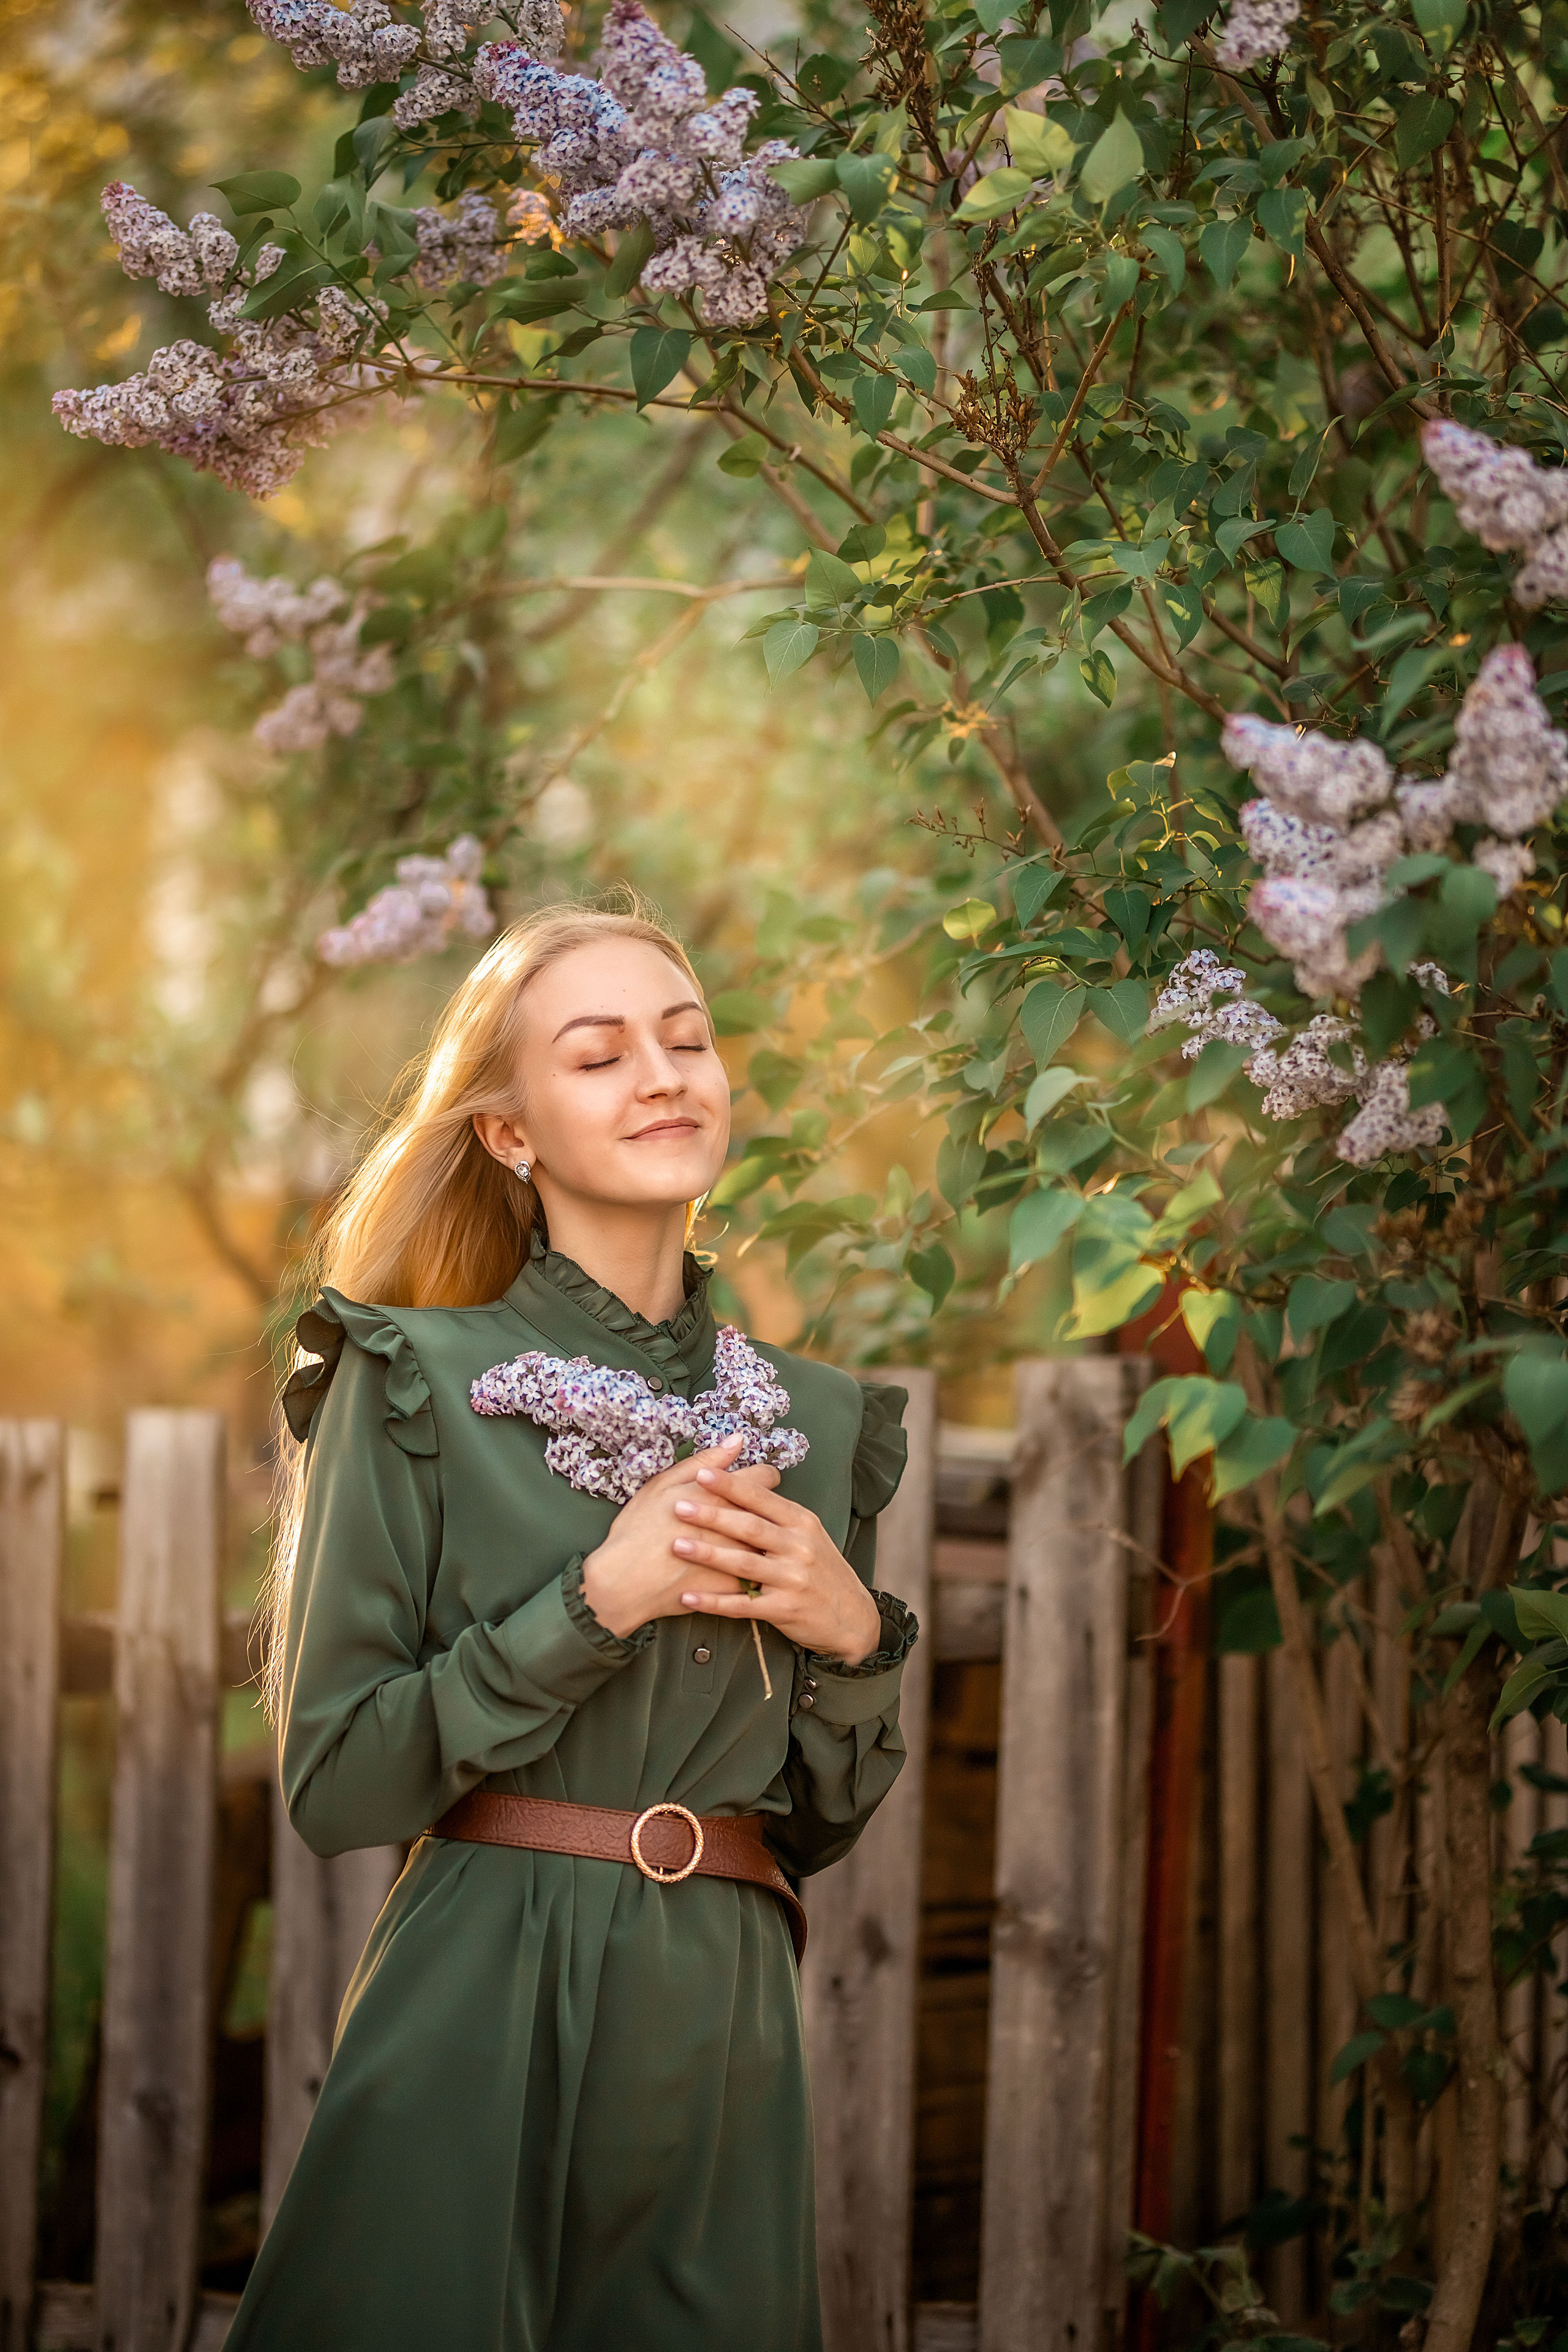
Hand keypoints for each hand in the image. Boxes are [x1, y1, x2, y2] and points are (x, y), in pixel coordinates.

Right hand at [580, 1435, 774, 1638]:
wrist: (625, 1583)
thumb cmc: (638, 1530)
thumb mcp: (663, 1485)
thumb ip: (704, 1462)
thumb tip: (738, 1440)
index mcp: (720, 1496)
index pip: (765, 1479)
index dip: (761, 1479)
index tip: (752, 1486)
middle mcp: (736, 1525)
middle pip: (770, 1512)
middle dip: (761, 1511)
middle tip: (742, 1515)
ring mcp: (738, 1559)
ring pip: (766, 1545)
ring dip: (759, 1541)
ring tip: (739, 1542)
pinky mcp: (735, 1587)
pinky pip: (755, 1575)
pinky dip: (749, 1571)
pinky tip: (733, 1570)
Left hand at [671, 1467, 882, 1664]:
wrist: (851, 1617)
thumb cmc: (821, 1570)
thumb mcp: (809, 1534)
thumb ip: (778, 1514)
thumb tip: (742, 1484)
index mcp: (802, 1522)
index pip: (762, 1498)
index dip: (731, 1485)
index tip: (702, 1473)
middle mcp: (799, 1547)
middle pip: (749, 1527)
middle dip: (712, 1514)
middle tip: (678, 1505)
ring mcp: (793, 1579)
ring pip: (744, 1564)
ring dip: (708, 1554)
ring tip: (677, 1545)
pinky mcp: (784, 1609)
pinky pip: (743, 1605)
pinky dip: (713, 1601)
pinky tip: (688, 1597)